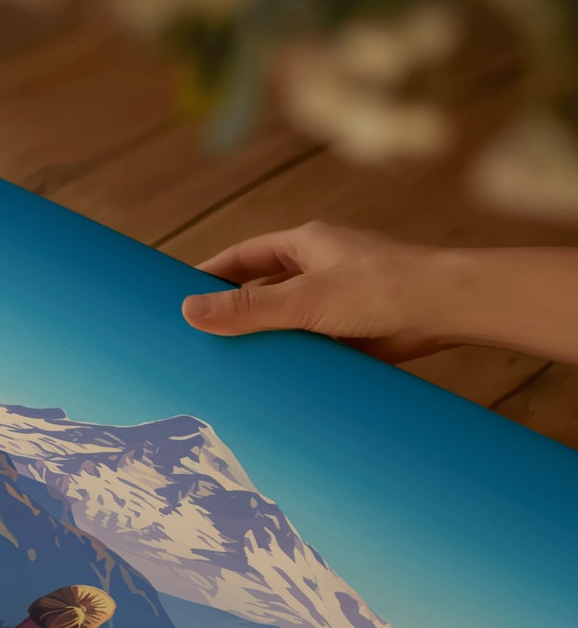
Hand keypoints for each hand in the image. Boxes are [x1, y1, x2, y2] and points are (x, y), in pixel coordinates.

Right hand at [181, 221, 453, 361]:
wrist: (447, 310)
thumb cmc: (383, 288)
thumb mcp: (304, 299)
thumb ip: (247, 308)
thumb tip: (188, 312)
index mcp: (307, 245)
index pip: (244, 256)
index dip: (211, 273)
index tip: (179, 295)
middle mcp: (320, 270)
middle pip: (262, 290)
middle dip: (232, 312)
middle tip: (195, 338)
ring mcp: (335, 302)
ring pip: (284, 322)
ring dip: (262, 341)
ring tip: (225, 367)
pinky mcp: (350, 333)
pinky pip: (308, 347)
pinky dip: (289, 361)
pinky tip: (269, 382)